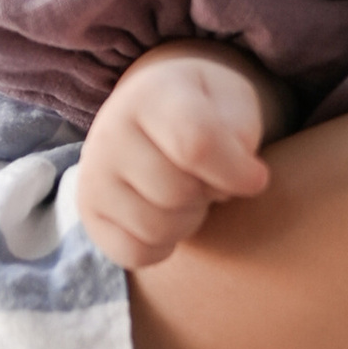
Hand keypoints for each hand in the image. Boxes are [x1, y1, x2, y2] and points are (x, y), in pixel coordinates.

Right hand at [76, 44, 277, 269]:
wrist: (155, 113)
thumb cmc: (206, 110)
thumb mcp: (234, 102)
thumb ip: (242, 133)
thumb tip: (240, 179)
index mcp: (152, 94)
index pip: (195, 145)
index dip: (236, 171)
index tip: (258, 177)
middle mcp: (110, 133)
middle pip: (179, 193)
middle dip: (209, 192)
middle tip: (208, 176)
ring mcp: (92, 176)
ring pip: (158, 228)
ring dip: (189, 220)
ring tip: (188, 193)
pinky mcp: (90, 215)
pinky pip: (137, 254)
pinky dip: (163, 245)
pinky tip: (167, 215)